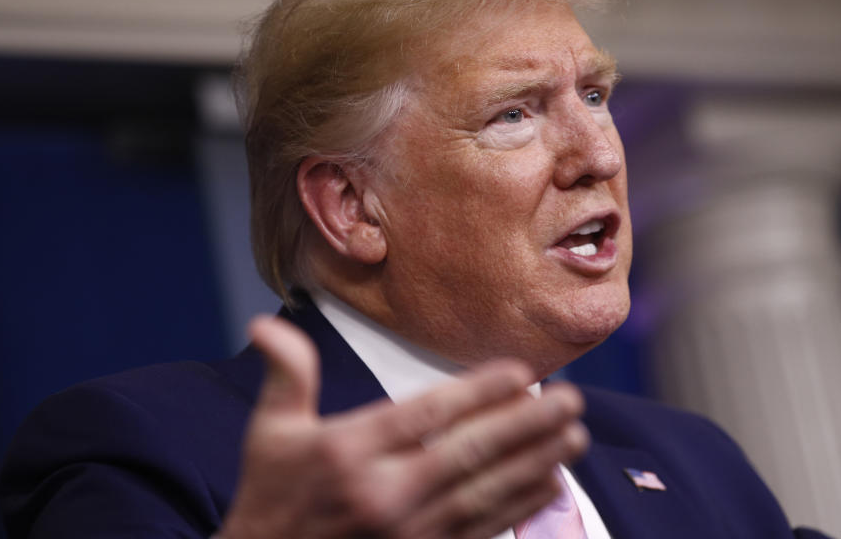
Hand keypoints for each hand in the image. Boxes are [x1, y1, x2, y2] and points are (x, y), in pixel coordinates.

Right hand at [218, 315, 588, 538]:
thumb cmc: (271, 498)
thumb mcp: (270, 432)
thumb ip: (286, 374)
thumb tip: (265, 323)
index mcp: (350, 452)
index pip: (427, 414)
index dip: (478, 391)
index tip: (522, 372)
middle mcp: (385, 493)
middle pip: (470, 452)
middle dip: (528, 424)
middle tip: (573, 400)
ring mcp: (408, 533)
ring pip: (486, 493)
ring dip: (537, 462)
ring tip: (576, 436)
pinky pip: (482, 530)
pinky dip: (520, 507)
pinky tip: (550, 484)